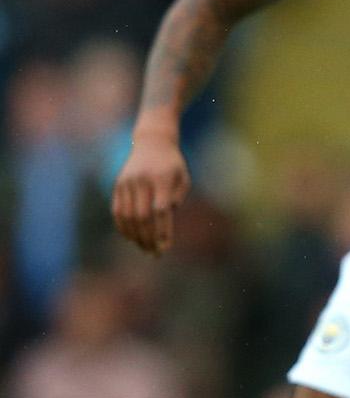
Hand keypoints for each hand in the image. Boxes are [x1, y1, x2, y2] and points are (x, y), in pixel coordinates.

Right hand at [111, 123, 190, 254]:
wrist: (152, 143)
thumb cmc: (173, 165)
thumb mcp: (183, 178)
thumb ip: (177, 199)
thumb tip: (164, 221)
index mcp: (162, 179)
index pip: (161, 211)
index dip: (162, 231)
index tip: (165, 248)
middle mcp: (142, 181)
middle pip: (143, 217)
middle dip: (148, 238)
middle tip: (154, 254)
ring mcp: (127, 183)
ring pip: (128, 216)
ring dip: (135, 236)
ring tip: (144, 249)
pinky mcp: (118, 186)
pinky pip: (117, 211)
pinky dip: (123, 227)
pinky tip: (131, 238)